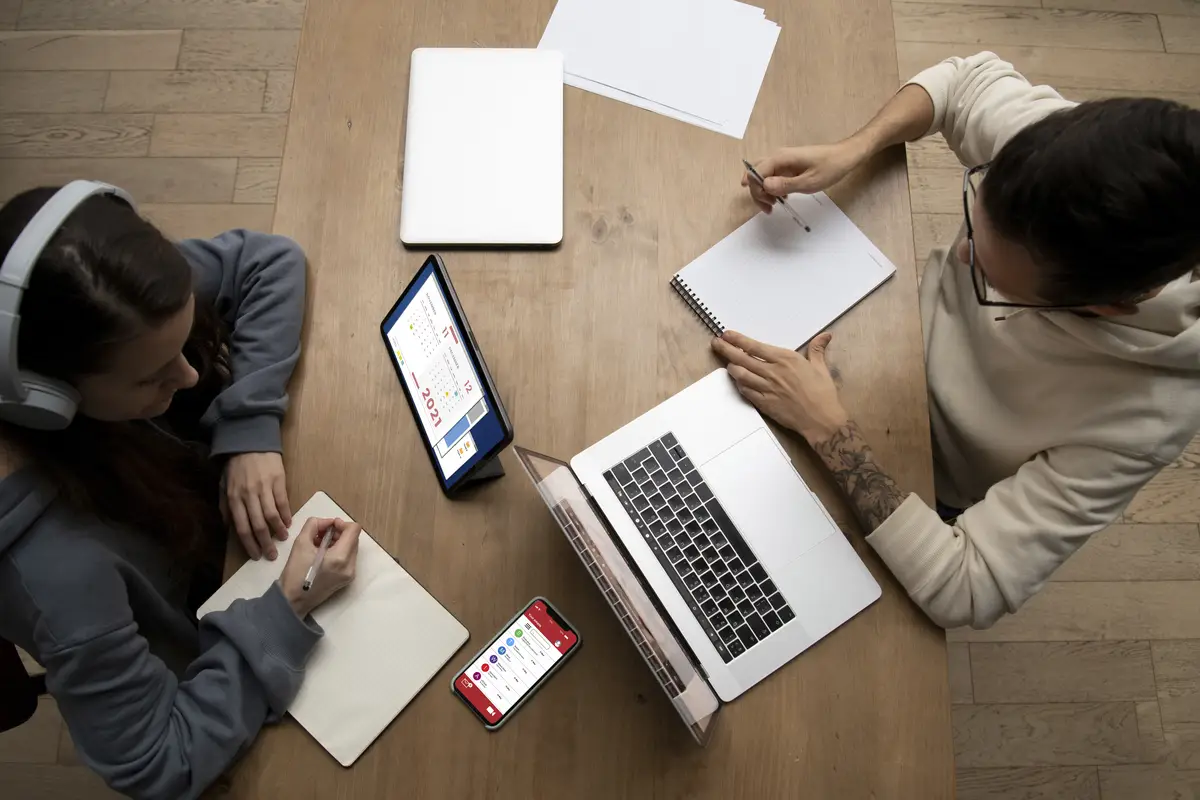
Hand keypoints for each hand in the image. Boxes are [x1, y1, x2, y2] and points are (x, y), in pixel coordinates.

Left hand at [224, 452, 291, 560]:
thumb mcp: (224, 485)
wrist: (250, 441)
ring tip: (283, 539)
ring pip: (272, 516)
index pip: (242, 527)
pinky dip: (286, 515)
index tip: (255, 555)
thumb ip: (225, 506)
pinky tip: (288, 523)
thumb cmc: (236, 465)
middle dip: (265, 543)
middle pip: (258, 525)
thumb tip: (229, 526)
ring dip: (278, 531)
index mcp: (234, 498)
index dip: (249, 544)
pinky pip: (283, 502)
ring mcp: (264, 488)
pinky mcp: (278, 481)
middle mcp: (249, 495)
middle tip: (271, 555)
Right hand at [279, 517, 361, 617]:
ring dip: (338, 542)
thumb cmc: (295, 573)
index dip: (341, 523)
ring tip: (319, 545)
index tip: (328, 526)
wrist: (292, 601)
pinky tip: (323, 555)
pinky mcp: (347, 580)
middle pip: (353, 539)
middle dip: (339, 533)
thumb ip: (314, 525)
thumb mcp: (300, 543)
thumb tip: (327, 522)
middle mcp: (350, 566)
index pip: (354, 530)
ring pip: (351, 548)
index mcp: (340, 558)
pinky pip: (348, 559)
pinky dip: (339, 552)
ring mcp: (350, 574)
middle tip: (320, 535)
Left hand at [711, 330, 848, 443]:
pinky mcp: (764, 403)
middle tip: (716, 343)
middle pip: (742, 358)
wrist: (821, 419)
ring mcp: (767, 388)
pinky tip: (737, 381)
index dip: (738, 340)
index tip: (727, 335)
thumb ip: (816, 350)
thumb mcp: (820, 368)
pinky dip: (739, 384)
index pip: (755, 347)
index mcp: (786, 359)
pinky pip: (746, 391)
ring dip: (731, 368)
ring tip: (726, 363)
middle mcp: (773, 372)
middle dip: (726, 349)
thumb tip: (824, 336)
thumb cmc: (822, 393)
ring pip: (741, 375)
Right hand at [742, 142, 864, 212]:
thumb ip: (785, 185)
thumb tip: (764, 187)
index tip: (769, 204)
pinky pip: (772, 176)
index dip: (757, 191)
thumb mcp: (809, 181)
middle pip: (755, 173)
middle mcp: (778, 156)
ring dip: (763, 191)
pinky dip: (772, 187)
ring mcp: (783, 160)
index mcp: (780, 158)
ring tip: (774, 204)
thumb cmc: (830, 167)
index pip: (755, 173)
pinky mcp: (788, 165)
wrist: (845, 156)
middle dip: (757, 192)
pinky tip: (782, 197)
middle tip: (769, 208)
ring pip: (762, 175)